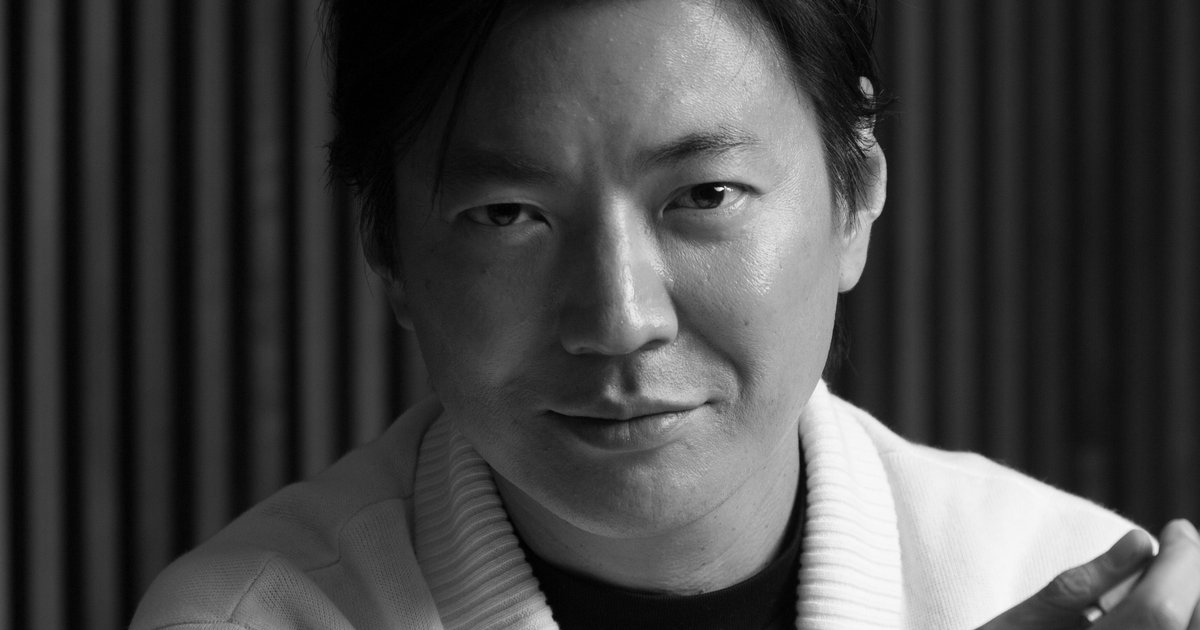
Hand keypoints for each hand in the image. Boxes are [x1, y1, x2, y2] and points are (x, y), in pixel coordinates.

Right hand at [978, 519, 1199, 628]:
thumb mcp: (1031, 614)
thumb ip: (1090, 580)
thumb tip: (1141, 542)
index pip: (1159, 608)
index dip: (1178, 562)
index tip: (1173, 529)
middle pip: (1191, 623)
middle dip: (1193, 577)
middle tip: (1182, 547)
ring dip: (1193, 601)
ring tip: (1175, 574)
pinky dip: (1186, 620)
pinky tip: (1168, 603)